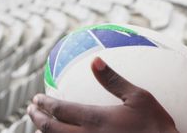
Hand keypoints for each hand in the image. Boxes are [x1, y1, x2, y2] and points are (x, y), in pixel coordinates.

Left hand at [28, 57, 177, 132]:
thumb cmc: (155, 124)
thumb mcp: (138, 97)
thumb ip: (113, 79)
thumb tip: (95, 60)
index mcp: (95, 119)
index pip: (60, 110)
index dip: (45, 103)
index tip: (36, 98)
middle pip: (52, 129)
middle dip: (38, 118)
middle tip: (31, 110)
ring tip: (39, 126)